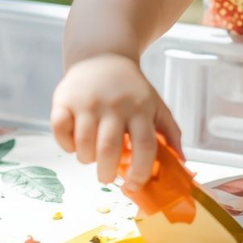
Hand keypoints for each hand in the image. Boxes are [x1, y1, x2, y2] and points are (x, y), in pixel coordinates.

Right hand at [50, 54, 182, 189]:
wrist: (103, 57)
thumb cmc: (131, 89)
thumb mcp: (156, 105)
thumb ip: (170, 133)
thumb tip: (182, 162)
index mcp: (141, 108)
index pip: (145, 146)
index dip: (140, 172)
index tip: (133, 185)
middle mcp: (115, 105)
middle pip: (109, 149)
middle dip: (107, 173)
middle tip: (107, 177)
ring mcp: (88, 102)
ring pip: (83, 145)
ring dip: (87, 159)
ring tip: (92, 157)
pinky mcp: (64, 99)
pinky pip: (60, 130)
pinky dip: (66, 144)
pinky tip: (75, 142)